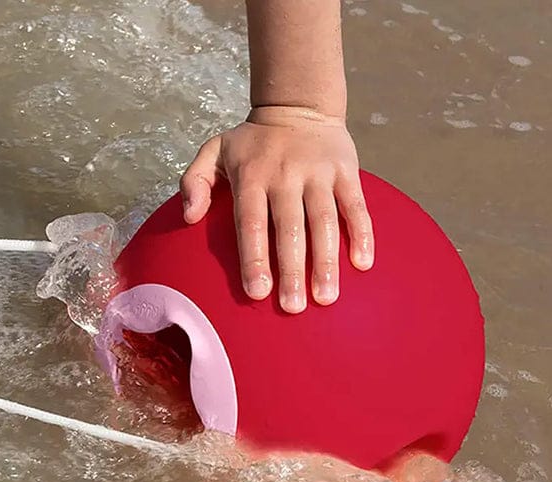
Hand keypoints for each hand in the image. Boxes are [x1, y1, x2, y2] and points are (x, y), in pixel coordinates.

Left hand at [180, 106, 373, 313]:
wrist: (298, 104)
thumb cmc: (253, 143)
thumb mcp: (214, 150)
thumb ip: (194, 181)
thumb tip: (188, 217)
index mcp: (251, 176)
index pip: (251, 222)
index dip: (254, 258)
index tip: (257, 293)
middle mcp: (285, 175)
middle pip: (289, 228)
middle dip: (291, 270)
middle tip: (293, 307)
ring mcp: (318, 172)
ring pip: (323, 220)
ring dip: (326, 260)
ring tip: (326, 297)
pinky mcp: (346, 170)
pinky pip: (355, 205)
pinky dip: (361, 233)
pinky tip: (363, 263)